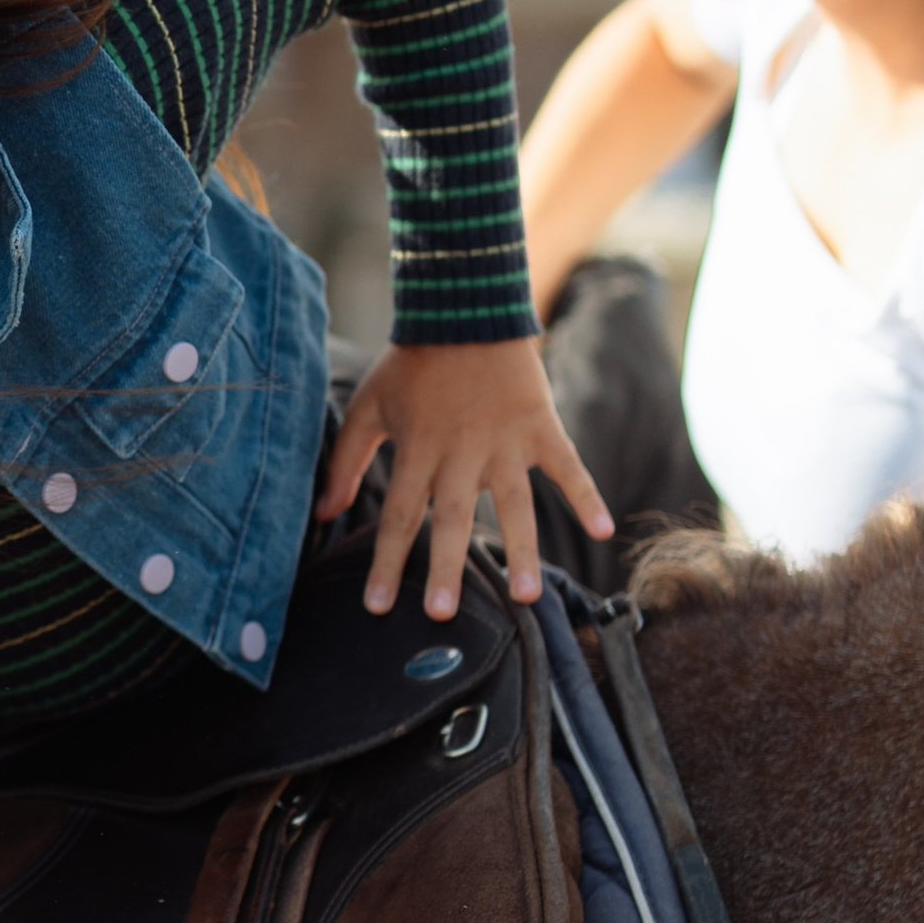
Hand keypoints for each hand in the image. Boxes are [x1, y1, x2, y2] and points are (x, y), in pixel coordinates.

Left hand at [317, 339, 612, 620]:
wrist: (465, 308)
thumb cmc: (411, 365)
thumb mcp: (368, 408)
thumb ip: (345, 462)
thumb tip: (321, 513)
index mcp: (418, 450)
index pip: (397, 516)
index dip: (386, 561)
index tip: (378, 606)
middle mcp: (461, 452)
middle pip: (451, 518)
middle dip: (446, 566)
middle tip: (443, 613)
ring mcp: (505, 442)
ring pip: (515, 504)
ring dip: (522, 550)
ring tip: (526, 596)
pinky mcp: (540, 427)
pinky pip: (568, 467)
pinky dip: (587, 496)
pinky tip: (603, 530)